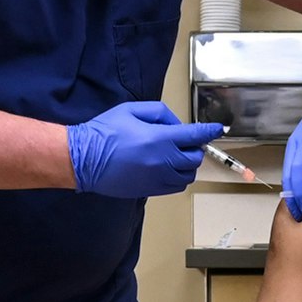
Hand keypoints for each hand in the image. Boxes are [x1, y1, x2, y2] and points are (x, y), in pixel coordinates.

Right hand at [67, 100, 222, 198]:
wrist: (83, 159)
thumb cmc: (105, 131)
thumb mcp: (132, 110)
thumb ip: (159, 113)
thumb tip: (176, 124)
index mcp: (160, 138)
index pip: (195, 135)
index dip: (209, 131)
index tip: (218, 129)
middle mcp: (163, 161)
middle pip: (194, 158)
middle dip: (194, 148)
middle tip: (184, 141)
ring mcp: (157, 178)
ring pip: (187, 175)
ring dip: (186, 164)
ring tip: (174, 156)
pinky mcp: (149, 190)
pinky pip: (175, 187)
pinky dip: (178, 177)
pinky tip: (166, 168)